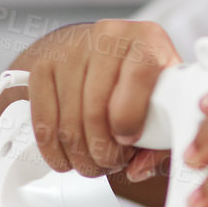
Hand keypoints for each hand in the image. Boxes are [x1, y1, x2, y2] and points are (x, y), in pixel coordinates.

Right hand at [13, 20, 179, 182]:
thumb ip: (162, 138)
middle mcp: (107, 37)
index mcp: (147, 40)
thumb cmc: (140, 77)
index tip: (128, 141)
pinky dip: (53, 149)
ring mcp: (70, 50)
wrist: (101, 48)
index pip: (139, 77)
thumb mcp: (164, 98)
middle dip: (102, 151)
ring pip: (68, 121)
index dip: (131, 118)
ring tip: (93, 163)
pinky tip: (67, 158)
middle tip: (110, 163)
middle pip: (96, 108)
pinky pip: (43, 120)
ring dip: (79, 156)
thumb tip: (137, 169)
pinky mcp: (43, 66)